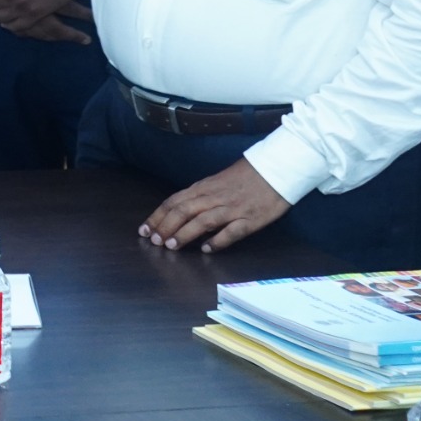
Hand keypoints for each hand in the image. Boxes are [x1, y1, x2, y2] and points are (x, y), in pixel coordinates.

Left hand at [141, 158, 290, 253]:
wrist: (276, 170)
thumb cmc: (244, 177)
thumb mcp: (216, 182)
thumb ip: (199, 196)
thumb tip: (181, 213)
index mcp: (203, 187)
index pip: (174, 202)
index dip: (157, 216)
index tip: (144, 229)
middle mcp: (214, 197)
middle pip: (183, 211)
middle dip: (165, 226)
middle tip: (154, 241)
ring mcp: (232, 208)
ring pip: (203, 221)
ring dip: (184, 234)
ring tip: (171, 246)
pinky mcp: (250, 219)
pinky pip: (232, 231)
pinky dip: (217, 241)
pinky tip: (206, 249)